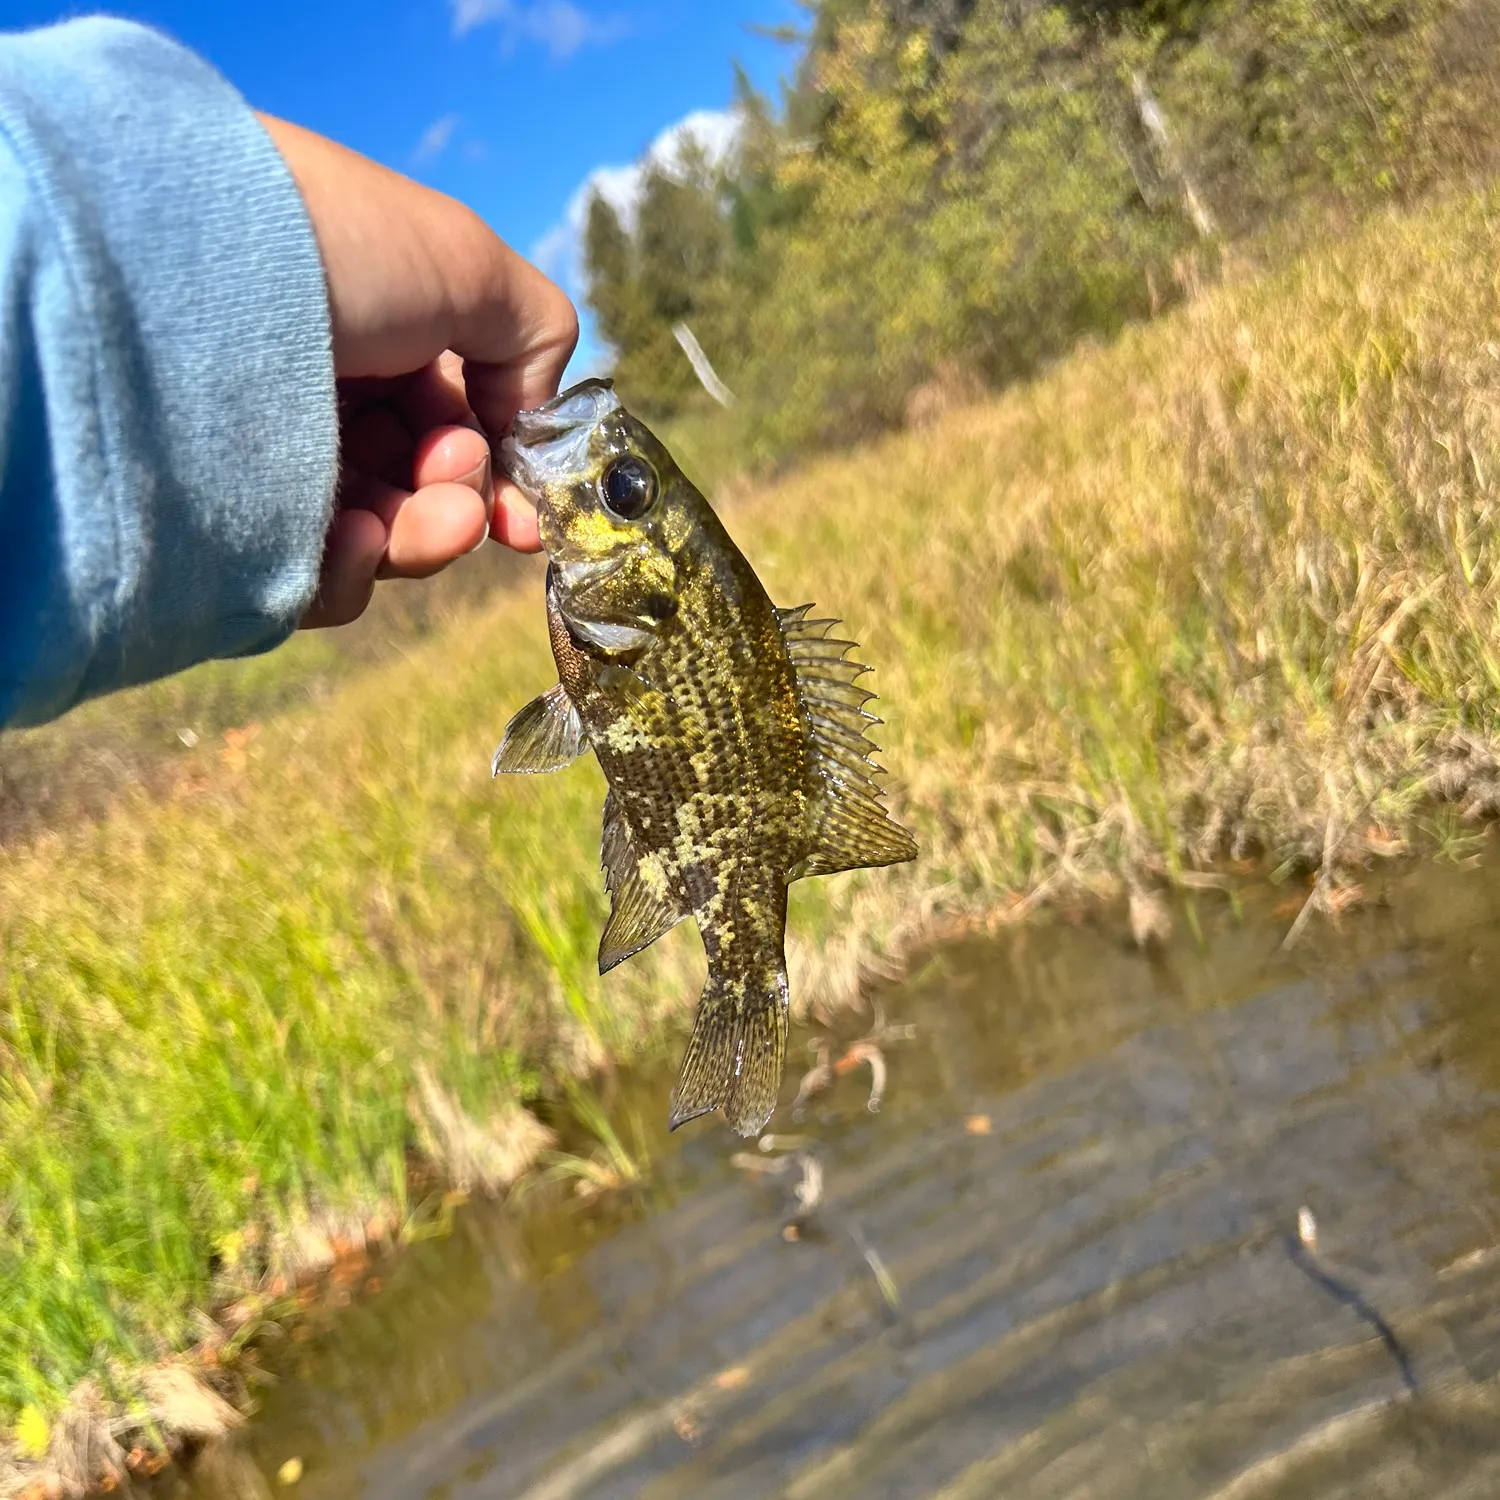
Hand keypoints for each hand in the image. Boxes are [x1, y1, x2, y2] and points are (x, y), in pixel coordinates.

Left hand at [256, 114, 576, 627]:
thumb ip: (535, 336)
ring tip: (429, 525)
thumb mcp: (470, 264)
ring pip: (379, 542)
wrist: (192, 266)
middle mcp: (322, 399)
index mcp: (377, 338)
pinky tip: (357, 538)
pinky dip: (355, 571)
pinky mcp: (232, 524)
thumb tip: (529, 419)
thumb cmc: (340, 248)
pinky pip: (314, 579)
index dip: (500, 474)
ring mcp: (274, 464)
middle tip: (463, 504)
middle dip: (462, 506)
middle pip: (422, 492)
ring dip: (423, 540)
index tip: (525, 517)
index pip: (453, 426)